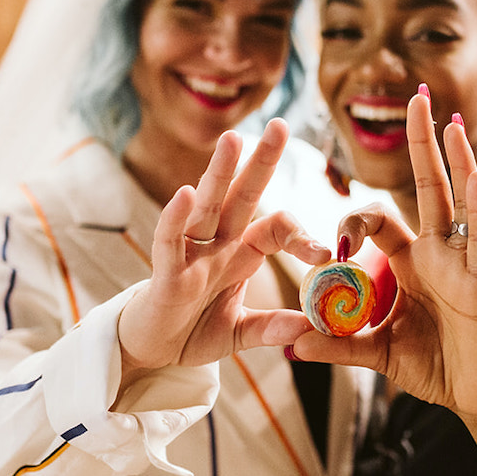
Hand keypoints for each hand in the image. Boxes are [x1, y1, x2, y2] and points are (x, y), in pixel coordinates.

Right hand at [117, 119, 330, 373]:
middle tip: (281, 124)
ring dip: (219, 173)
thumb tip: (310, 329)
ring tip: (233, 138)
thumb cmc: (191, 330)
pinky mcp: (165, 274)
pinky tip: (184, 193)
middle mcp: (216, 246)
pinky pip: (169, 242)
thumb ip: (271, 328)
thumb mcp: (239, 333)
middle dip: (261, 161)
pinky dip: (175, 219)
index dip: (301, 236)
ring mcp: (190, 256)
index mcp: (239, 254)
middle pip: (242, 196)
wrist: (149, 351)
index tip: (326, 254)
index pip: (275, 230)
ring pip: (206, 206)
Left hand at [290, 91, 476, 425]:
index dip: (354, 222)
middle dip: (421, 144)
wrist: (475, 398)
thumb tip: (291, 342)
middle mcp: (439, 252)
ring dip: (452, 159)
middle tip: (415, 99)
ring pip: (457, 200)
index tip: (336, 248)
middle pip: (428, 187)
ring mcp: (463, 261)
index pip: (380, 221)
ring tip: (448, 120)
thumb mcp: (374, 354)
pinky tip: (476, 172)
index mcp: (411, 263)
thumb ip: (336, 344)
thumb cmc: (434, 368)